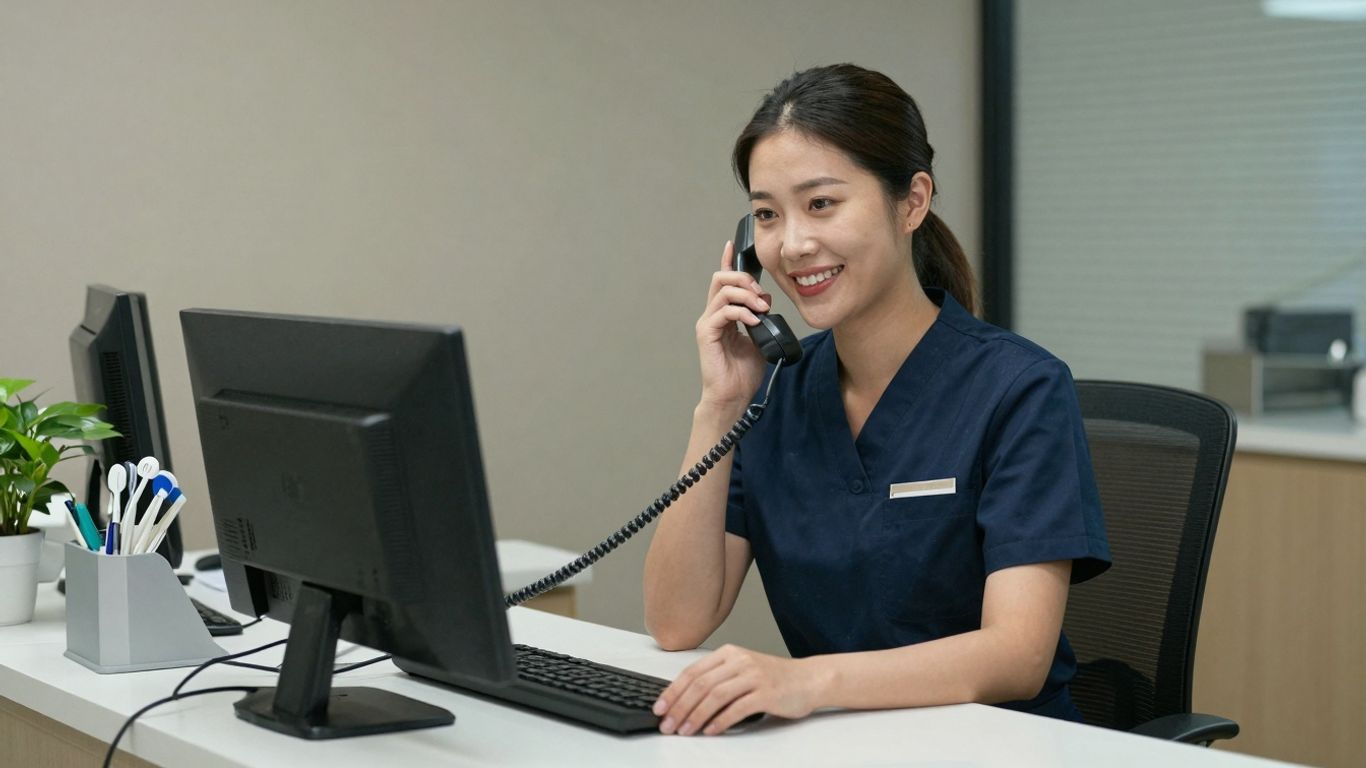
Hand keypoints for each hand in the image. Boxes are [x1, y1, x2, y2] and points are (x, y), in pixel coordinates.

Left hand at [652, 644, 821, 735]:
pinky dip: (720, 721)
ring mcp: (754, 676)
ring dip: (696, 716)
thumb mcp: (742, 669)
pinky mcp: (766, 693)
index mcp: (729, 653)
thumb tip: (684, 700)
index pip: (693, 672)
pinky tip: (710, 731)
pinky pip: (737, 708)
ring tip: (685, 731)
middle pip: (701, 685)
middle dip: (679, 707)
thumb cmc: (773, 678)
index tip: (659, 708)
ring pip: (715, 696)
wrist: (809, 679)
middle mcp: (739, 661)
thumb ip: (718, 678)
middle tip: (667, 724)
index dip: (673, 691)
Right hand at [696, 241, 770, 410]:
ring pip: (723, 290)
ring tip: (762, 308)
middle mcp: (713, 315)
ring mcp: (709, 323)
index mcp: (725, 314)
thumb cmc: (743, 373)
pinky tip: (754, 321)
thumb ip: (762, 318)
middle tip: (762, 295)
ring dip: (747, 295)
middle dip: (745, 279)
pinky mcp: (707, 333)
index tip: (732, 244)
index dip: (727, 261)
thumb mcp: (760, 339)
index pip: (724, 282)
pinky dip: (742, 312)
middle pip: (722, 278)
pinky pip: (724, 311)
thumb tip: (766, 300)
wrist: (733, 396)